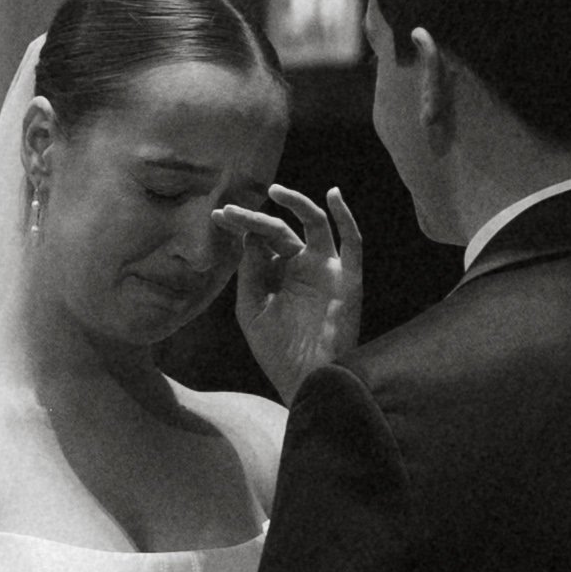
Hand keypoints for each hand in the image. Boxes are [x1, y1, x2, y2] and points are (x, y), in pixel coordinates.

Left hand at [218, 183, 362, 402]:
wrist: (303, 380)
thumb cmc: (277, 351)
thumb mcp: (251, 308)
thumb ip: (250, 271)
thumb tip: (251, 235)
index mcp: (280, 275)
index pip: (261, 240)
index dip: (241, 226)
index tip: (218, 216)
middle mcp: (303, 267)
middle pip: (281, 230)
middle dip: (254, 219)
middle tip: (230, 212)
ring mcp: (326, 270)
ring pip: (315, 225)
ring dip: (297, 203)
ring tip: (274, 191)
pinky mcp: (348, 279)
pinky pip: (352, 243)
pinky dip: (346, 218)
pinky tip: (332, 195)